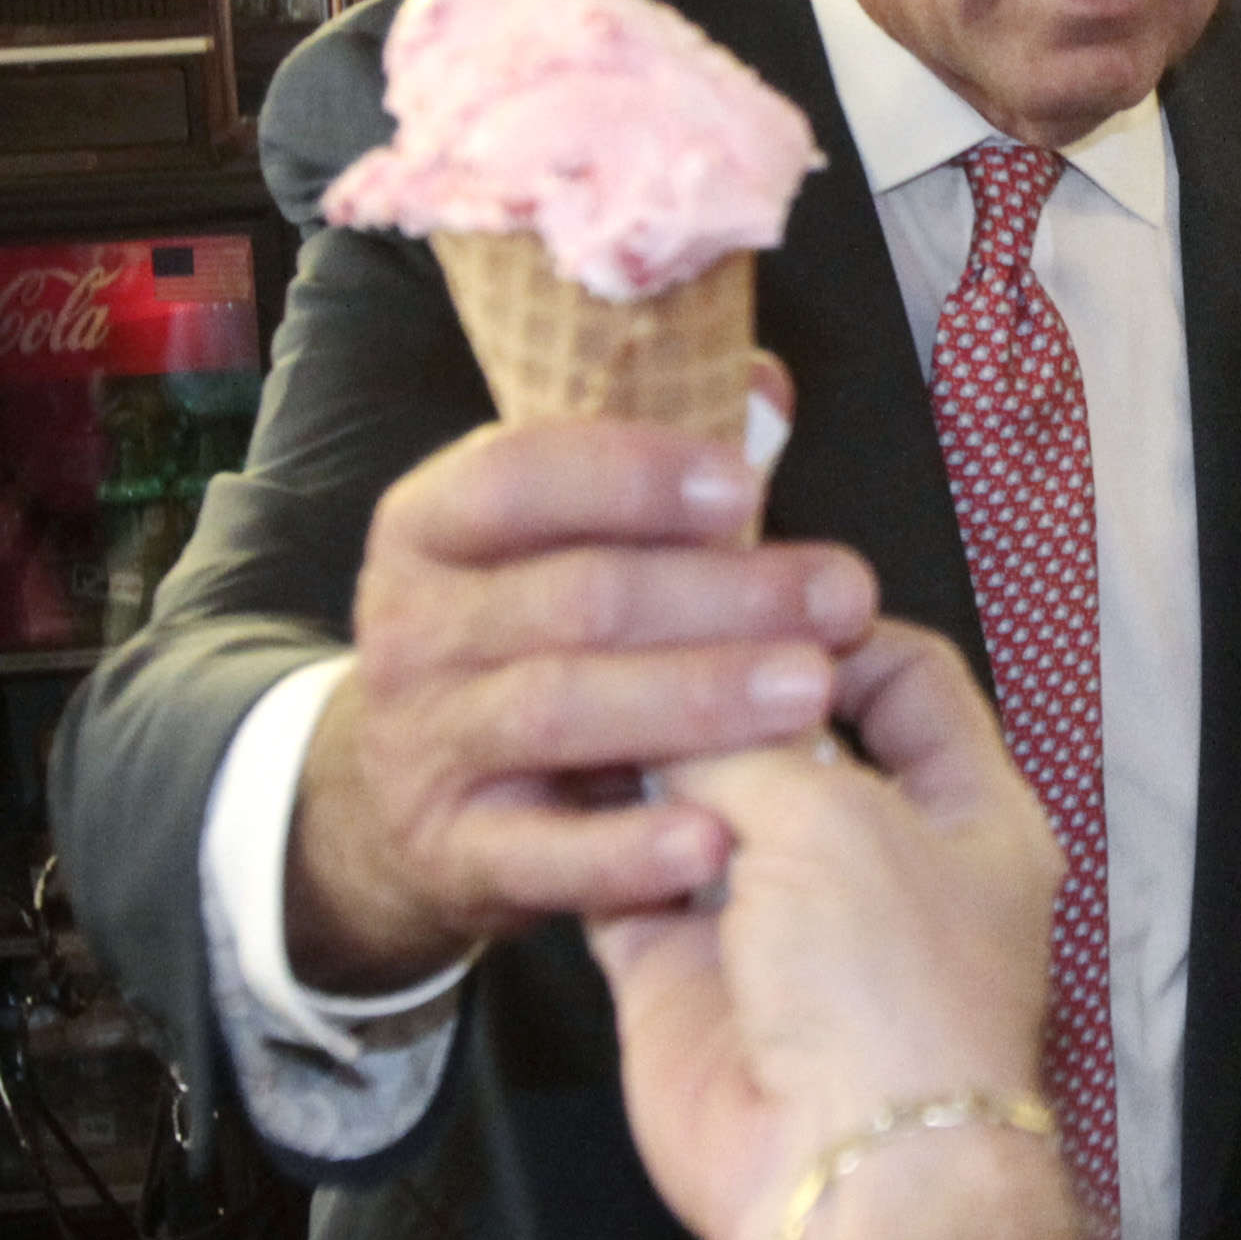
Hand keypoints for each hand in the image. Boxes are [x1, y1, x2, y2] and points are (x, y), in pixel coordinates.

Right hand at [286, 405, 878, 989]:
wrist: (400, 799)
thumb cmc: (524, 637)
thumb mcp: (553, 545)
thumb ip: (654, 468)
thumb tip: (763, 385)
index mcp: (434, 526)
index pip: (520, 475)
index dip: (637, 476)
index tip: (748, 487)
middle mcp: (416, 627)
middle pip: (574, 597)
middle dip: (721, 594)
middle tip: (840, 597)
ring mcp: (428, 742)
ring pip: (563, 710)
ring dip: (697, 699)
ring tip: (810, 692)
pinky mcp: (452, 853)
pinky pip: (544, 854)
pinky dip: (629, 850)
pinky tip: (717, 838)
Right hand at [592, 623, 1060, 1239]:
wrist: (836, 1166)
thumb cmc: (886, 982)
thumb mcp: (832, 815)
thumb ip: (745, 738)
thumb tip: (678, 693)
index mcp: (967, 810)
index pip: (906, 677)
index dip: (829, 629)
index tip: (745, 591)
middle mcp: (876, 855)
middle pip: (791, 735)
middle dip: (721, 685)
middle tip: (636, 616)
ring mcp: (777, 917)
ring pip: (702, 798)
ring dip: (647, 747)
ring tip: (579, 671)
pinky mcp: (686, 972)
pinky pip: (630, 879)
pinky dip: (593, 831)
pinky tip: (549, 765)